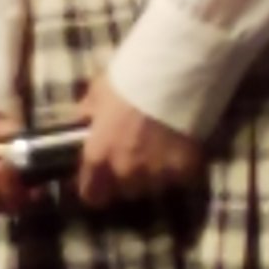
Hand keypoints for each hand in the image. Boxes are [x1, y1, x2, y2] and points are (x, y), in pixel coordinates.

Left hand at [75, 74, 204, 208]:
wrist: (172, 74)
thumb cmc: (130, 79)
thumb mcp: (98, 91)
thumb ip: (88, 113)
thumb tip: (83, 120)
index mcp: (99, 156)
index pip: (92, 194)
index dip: (95, 187)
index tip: (100, 179)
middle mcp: (126, 172)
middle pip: (125, 190)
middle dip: (127, 177)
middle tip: (134, 154)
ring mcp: (157, 174)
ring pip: (153, 186)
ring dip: (154, 173)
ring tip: (160, 148)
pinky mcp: (185, 170)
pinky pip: (180, 177)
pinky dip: (180, 167)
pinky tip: (180, 146)